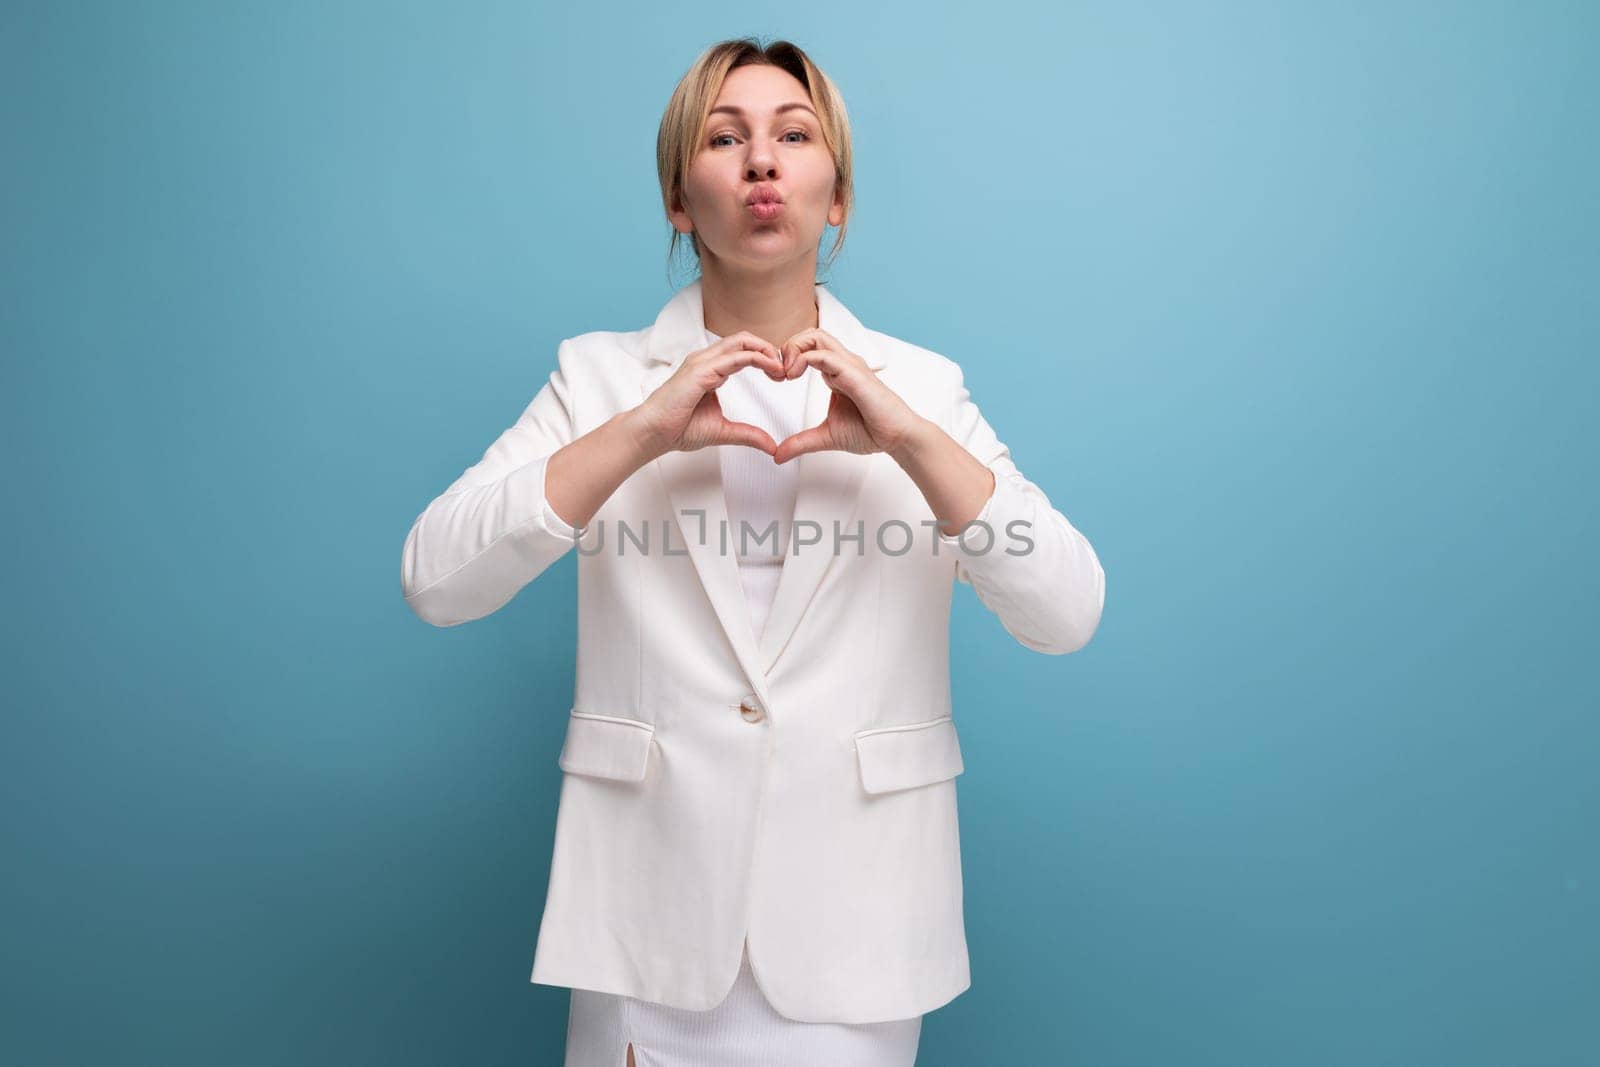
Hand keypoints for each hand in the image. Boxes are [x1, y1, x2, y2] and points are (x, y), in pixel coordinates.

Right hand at [632, 332, 787, 456]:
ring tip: (782, 368)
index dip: (765, 357)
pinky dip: (757, 358)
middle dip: (769, 349)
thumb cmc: (677, 428)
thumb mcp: (723, 431)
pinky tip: (771, 369)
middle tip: (786, 368)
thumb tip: (771, 446)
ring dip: (766, 351)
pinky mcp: (700, 371)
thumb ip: (748, 435)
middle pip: (744, 339)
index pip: (743, 351)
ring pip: (741, 342)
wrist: (653, 433)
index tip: (781, 375)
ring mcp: (702, 362)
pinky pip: (735, 357)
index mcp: (711, 369)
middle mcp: (706, 360)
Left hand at [772, 329, 920, 463]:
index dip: (787, 357)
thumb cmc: (871, 431)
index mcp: (836, 372)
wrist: (897, 438)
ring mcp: (849, 366)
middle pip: (811, 334)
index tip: (777, 379)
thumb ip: (800, 442)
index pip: (808, 347)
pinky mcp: (854, 375)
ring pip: (816, 337)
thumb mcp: (825, 436)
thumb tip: (777, 455)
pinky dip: (803, 360)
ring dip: (794, 349)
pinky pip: (825, 356)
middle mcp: (843, 364)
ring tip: (785, 373)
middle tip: (778, 373)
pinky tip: (794, 376)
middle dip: (788, 346)